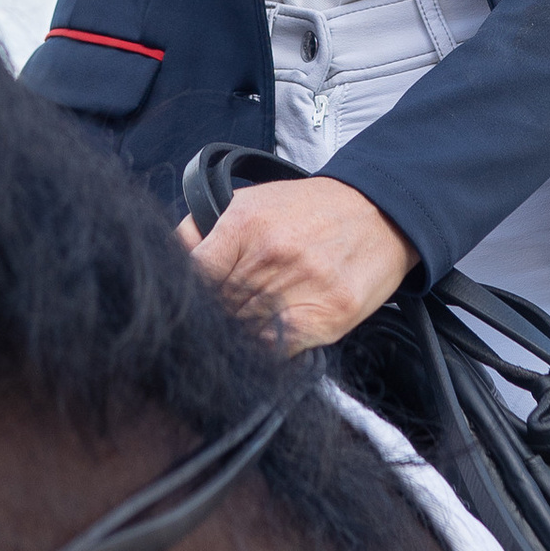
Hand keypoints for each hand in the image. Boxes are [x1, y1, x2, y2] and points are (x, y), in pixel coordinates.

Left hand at [179, 178, 418, 351]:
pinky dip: (268, 348)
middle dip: (216, 315)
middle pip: (218, 308)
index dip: (189, 297)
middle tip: (224, 314)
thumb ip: (204, 230)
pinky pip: (279, 347)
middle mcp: (269, 256)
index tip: (192, 305)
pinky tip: (269, 335)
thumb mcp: (249, 202)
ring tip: (249, 323)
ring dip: (240, 332)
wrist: (378, 211)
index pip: (195, 277)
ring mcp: (301, 287)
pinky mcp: (328, 315)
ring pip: (244, 330)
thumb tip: (171, 259)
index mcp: (243, 225)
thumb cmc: (310, 210)